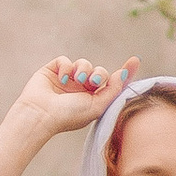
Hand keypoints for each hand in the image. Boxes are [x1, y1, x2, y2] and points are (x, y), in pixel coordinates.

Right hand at [14, 55, 136, 141]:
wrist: (41, 115)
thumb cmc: (68, 116)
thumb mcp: (97, 106)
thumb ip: (113, 90)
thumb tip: (124, 74)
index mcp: (92, 101)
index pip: (111, 84)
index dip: (123, 73)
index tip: (134, 60)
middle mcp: (80, 90)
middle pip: (99, 72)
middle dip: (99, 74)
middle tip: (93, 82)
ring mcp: (66, 80)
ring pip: (83, 64)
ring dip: (83, 69)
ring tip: (77, 79)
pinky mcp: (53, 71)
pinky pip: (65, 60)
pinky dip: (66, 67)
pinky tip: (63, 77)